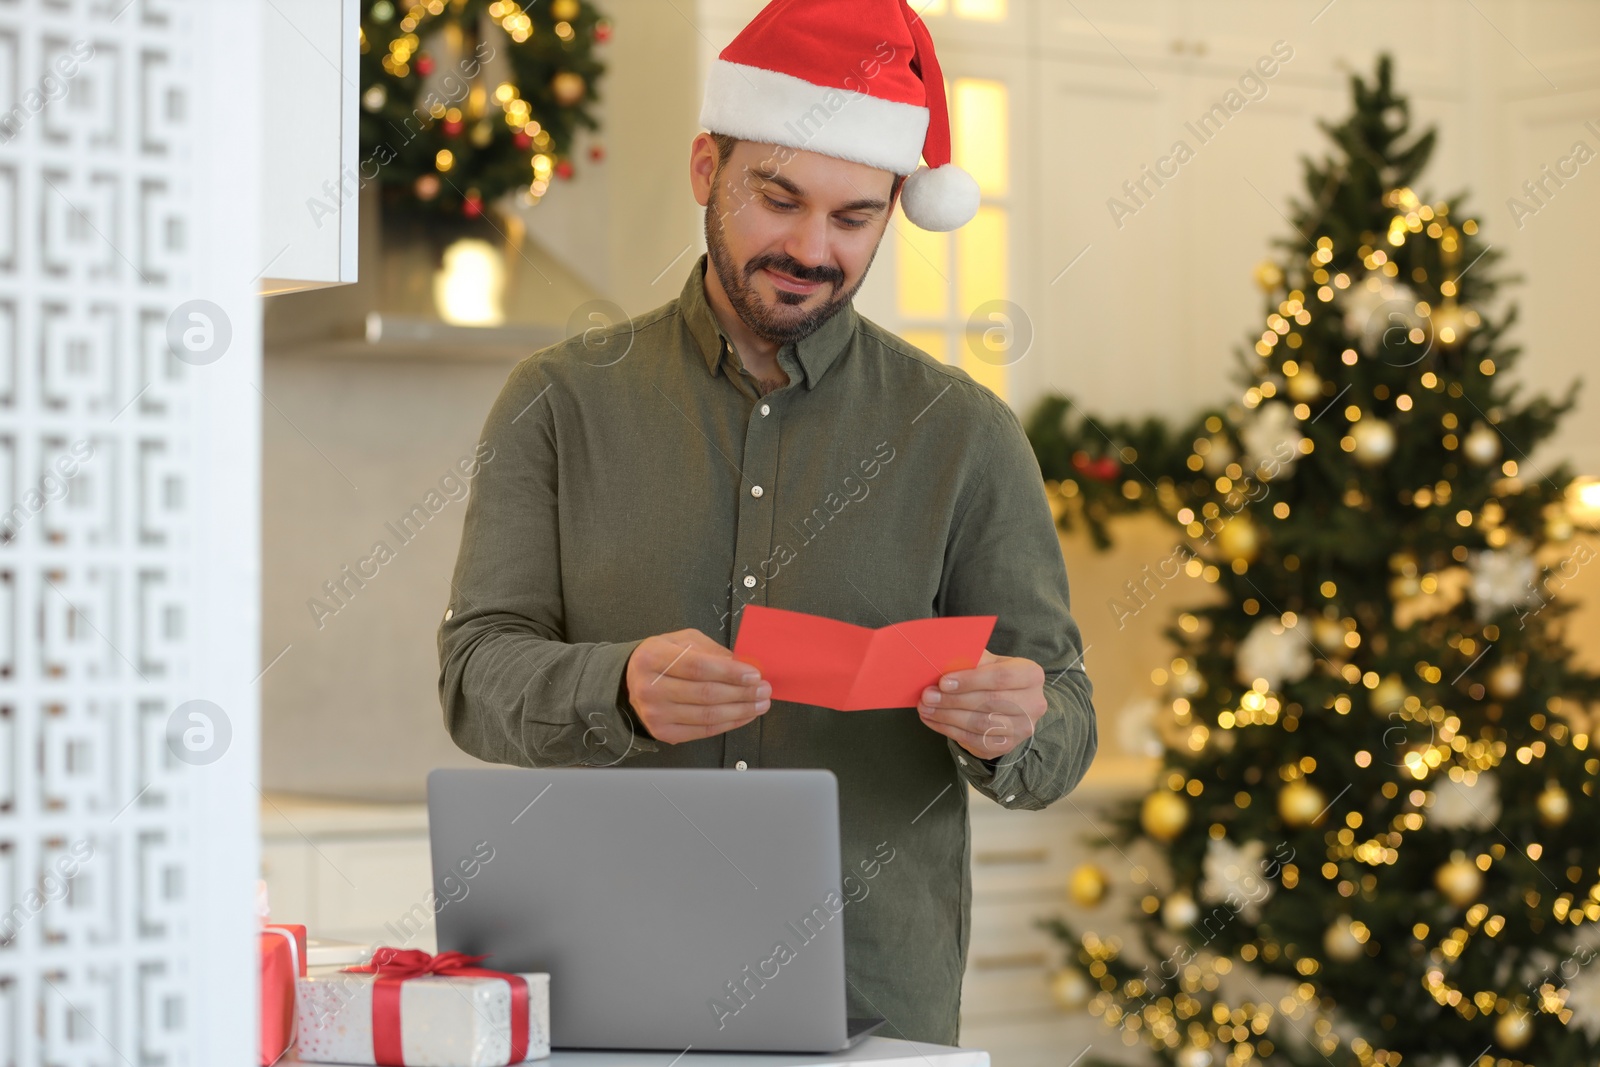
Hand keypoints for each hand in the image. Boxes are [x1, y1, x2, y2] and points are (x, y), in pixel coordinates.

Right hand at [624, 629, 770, 744]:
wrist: (631, 681)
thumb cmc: (661, 658)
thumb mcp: (682, 641)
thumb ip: (712, 651)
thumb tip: (744, 665)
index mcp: (652, 658)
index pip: (697, 667)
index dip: (729, 673)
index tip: (754, 674)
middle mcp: (650, 688)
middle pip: (706, 694)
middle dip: (742, 693)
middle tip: (764, 689)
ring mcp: (655, 713)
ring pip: (708, 716)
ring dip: (741, 710)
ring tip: (759, 703)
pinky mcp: (663, 732)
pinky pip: (704, 731)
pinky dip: (729, 724)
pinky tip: (744, 715)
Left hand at [916, 650, 1045, 761]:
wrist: (1011, 702)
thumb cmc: (995, 676)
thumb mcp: (989, 661)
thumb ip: (972, 659)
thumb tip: (943, 661)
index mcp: (1031, 675)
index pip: (1001, 677)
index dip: (971, 680)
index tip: (943, 682)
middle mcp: (1034, 703)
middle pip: (990, 702)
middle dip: (953, 700)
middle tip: (928, 696)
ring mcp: (1022, 728)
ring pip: (981, 724)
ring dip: (948, 717)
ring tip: (926, 708)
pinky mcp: (1007, 746)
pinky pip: (975, 741)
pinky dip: (950, 731)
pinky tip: (934, 721)